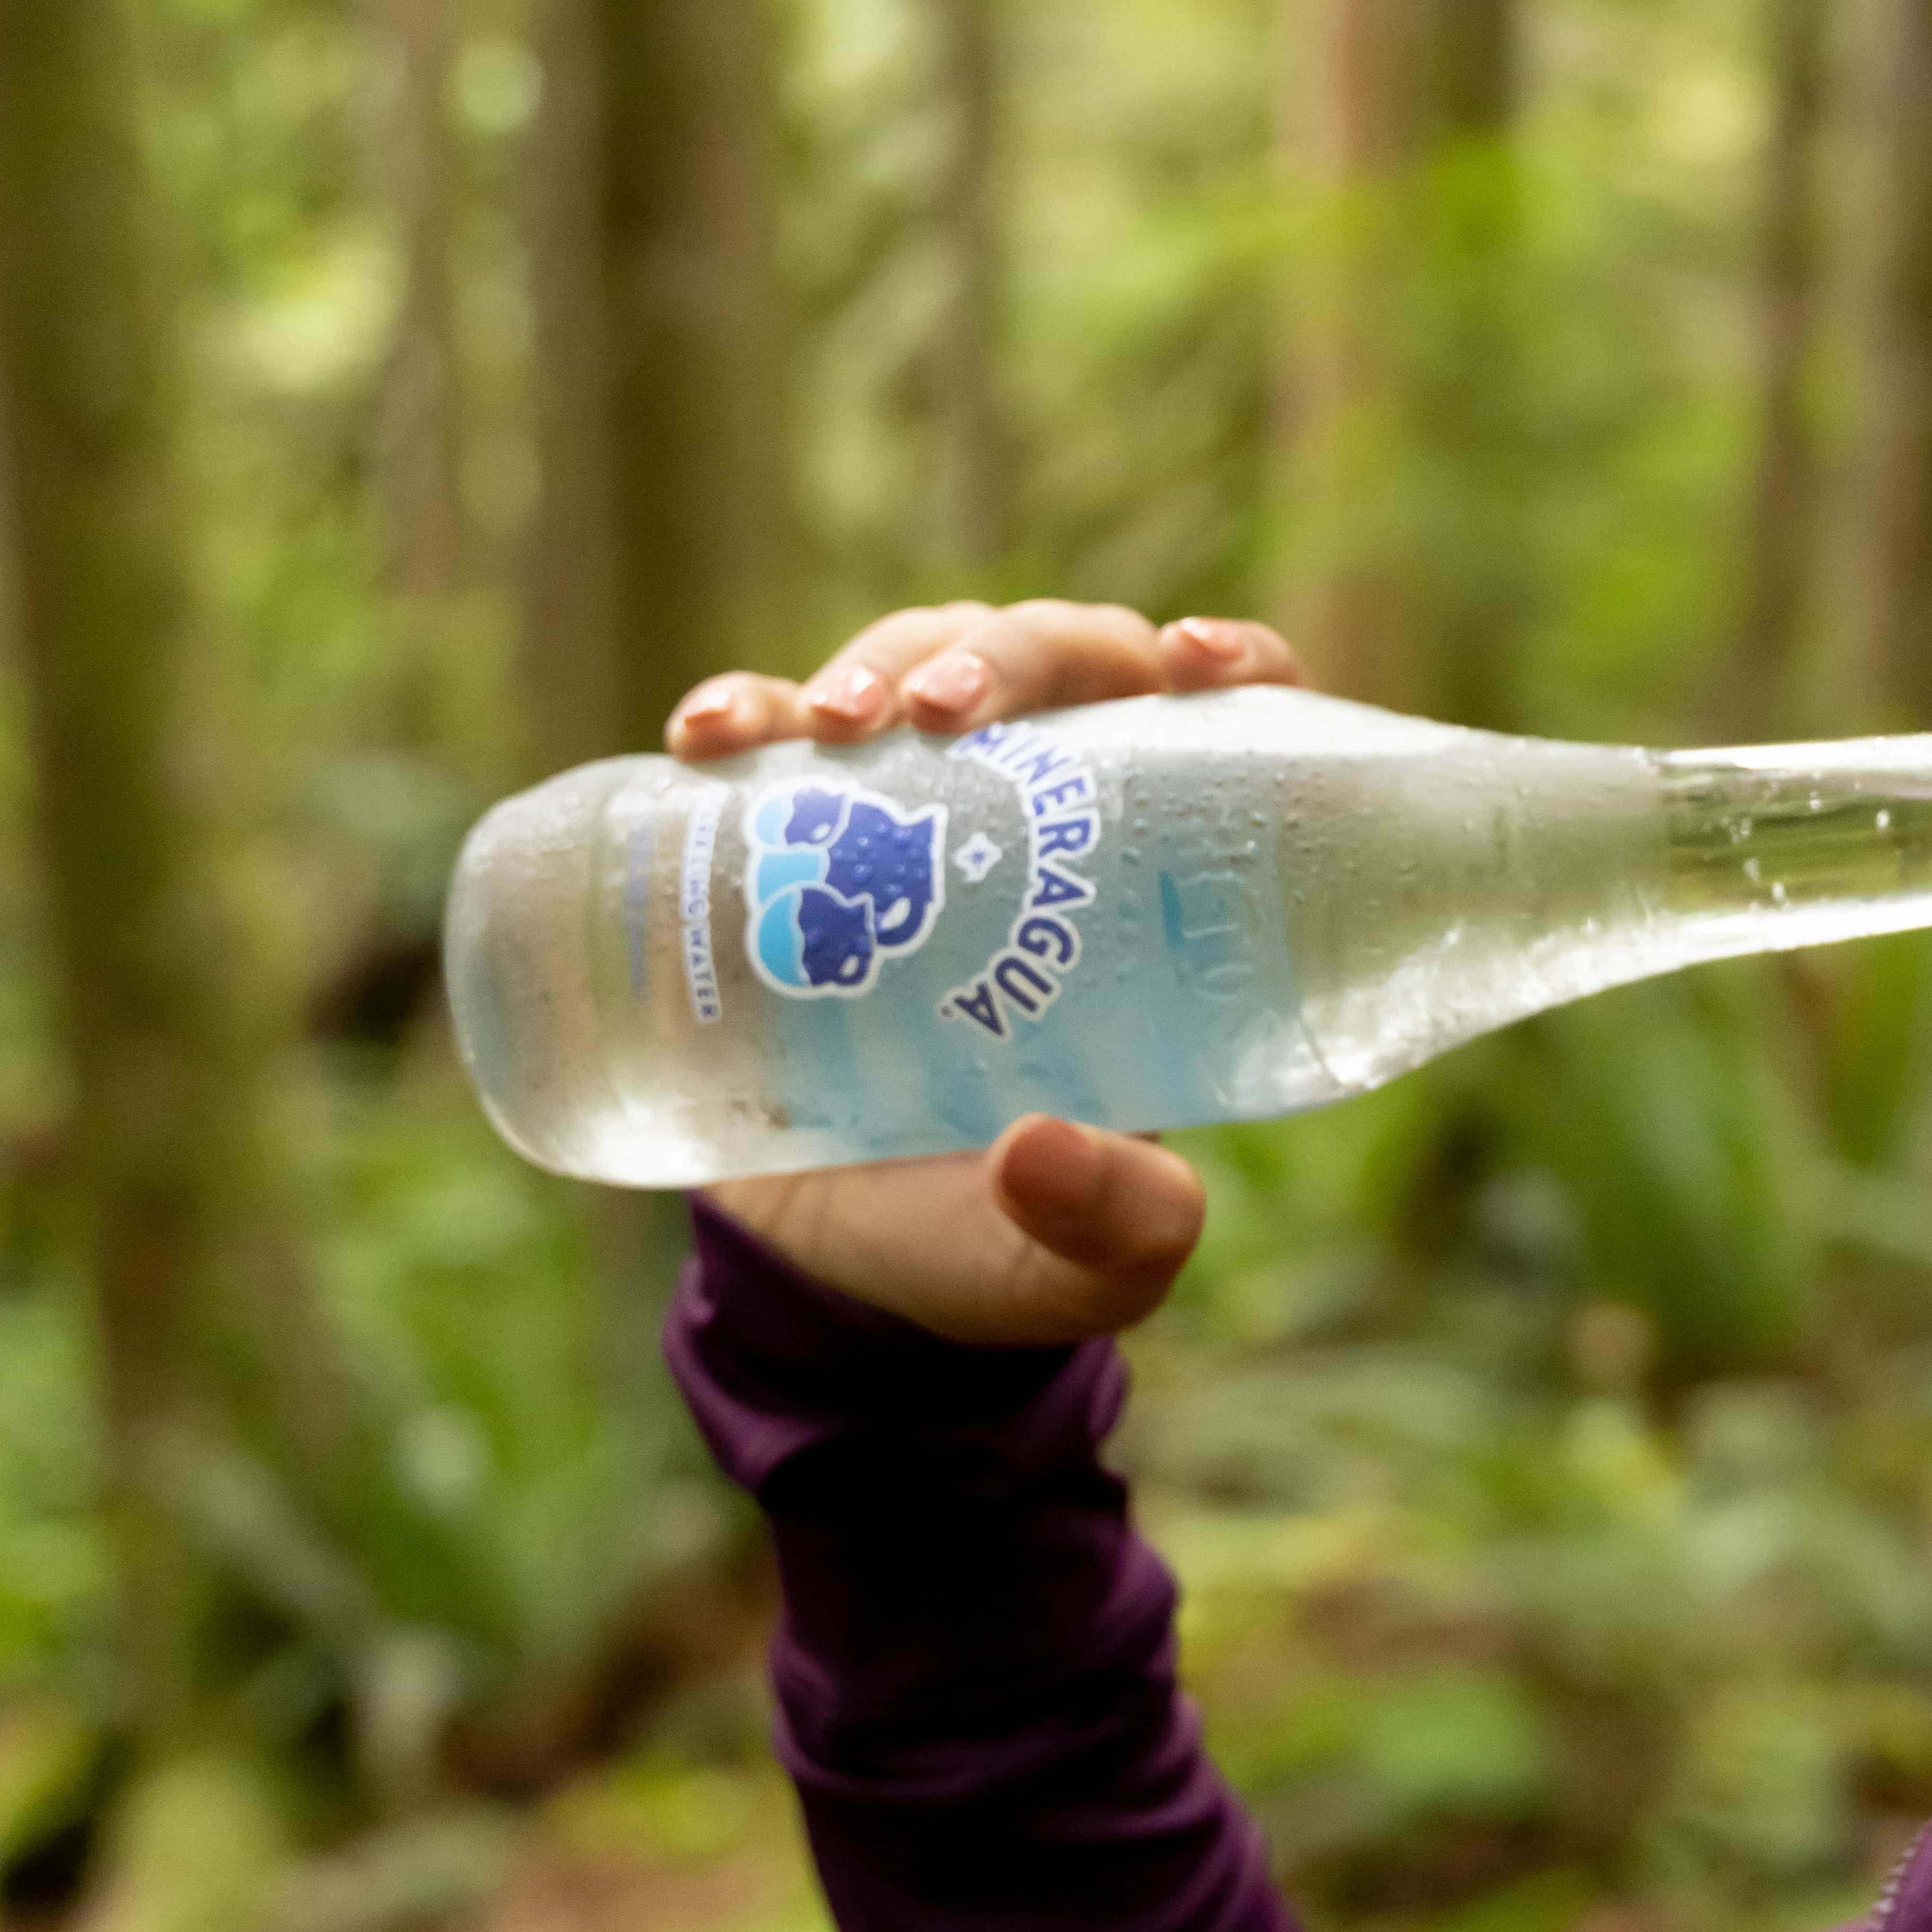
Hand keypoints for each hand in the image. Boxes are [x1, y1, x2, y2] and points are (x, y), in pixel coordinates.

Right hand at [666, 598, 1304, 1345]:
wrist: (843, 1274)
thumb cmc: (999, 1245)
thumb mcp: (1081, 1265)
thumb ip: (1110, 1227)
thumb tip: (1037, 1153)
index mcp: (1154, 891)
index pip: (1218, 730)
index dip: (1223, 665)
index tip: (1188, 662)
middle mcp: (1045, 821)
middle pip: (1056, 670)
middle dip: (1001, 656)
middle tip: (940, 714)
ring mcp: (914, 814)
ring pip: (917, 669)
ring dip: (878, 664)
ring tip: (833, 722)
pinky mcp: (791, 838)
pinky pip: (772, 732)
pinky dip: (743, 710)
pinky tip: (708, 733)